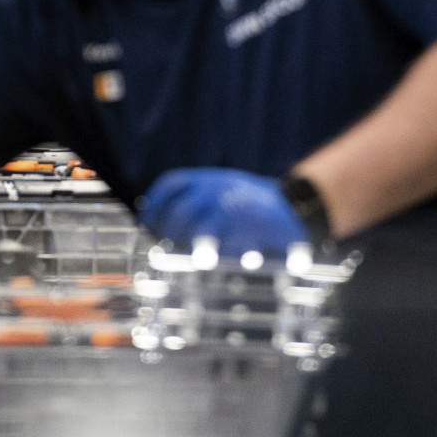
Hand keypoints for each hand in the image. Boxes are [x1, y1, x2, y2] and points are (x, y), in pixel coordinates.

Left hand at [137, 167, 307, 258]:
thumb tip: (166, 221)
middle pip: (179, 206)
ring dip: (182, 239)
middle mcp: (215, 186)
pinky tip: (204, 258)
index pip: (171, 183)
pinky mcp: (241, 220)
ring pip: (193, 221)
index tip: (145, 220)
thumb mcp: (225, 191)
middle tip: (161, 242)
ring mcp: (228, 202)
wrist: (291, 207)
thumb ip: (201, 200)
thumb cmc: (254, 205)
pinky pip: (216, 236)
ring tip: (178, 251)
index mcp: (209, 178)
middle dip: (165, 227)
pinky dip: (207, 249)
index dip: (154, 202)